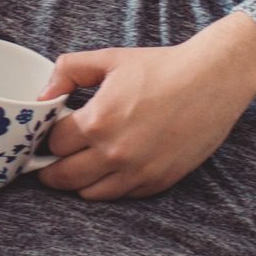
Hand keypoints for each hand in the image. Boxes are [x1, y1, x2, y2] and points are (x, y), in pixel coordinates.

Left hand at [37, 13, 255, 200]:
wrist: (212, 81)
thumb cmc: (161, 67)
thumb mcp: (109, 59)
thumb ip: (68, 72)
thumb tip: (43, 95)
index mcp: (98, 121)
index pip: (53, 143)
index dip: (48, 137)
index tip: (50, 133)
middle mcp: (115, 153)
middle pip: (63, 177)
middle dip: (51, 169)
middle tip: (50, 161)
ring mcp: (137, 172)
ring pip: (89, 194)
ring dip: (78, 181)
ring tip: (78, 166)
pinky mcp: (158, 182)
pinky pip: (120, 196)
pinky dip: (108, 186)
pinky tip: (108, 169)